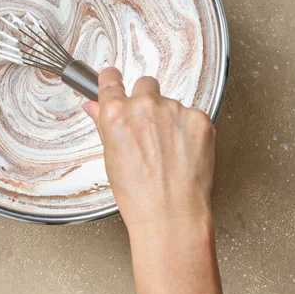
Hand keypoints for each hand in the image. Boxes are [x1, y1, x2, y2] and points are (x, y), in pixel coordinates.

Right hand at [84, 68, 215, 235]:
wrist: (171, 215)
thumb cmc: (138, 194)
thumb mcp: (111, 157)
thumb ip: (105, 124)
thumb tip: (95, 107)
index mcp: (117, 114)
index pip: (111, 79)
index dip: (112, 80)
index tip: (114, 78)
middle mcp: (145, 106)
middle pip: (145, 85)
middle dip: (146, 101)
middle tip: (149, 129)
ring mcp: (175, 111)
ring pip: (171, 103)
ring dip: (169, 119)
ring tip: (167, 151)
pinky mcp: (200, 119)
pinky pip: (192, 116)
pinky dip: (189, 130)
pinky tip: (183, 152)